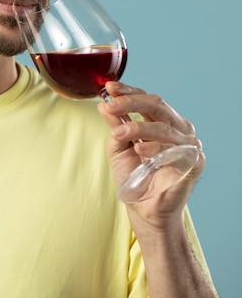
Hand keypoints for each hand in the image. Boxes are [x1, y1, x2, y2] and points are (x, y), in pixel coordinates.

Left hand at [97, 81, 204, 225]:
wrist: (144, 209)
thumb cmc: (134, 175)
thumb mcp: (118, 145)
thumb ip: (115, 124)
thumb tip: (103, 103)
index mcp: (162, 120)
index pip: (146, 99)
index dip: (128, 91)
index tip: (109, 87)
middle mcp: (178, 127)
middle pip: (157, 105)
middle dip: (132, 103)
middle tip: (112, 104)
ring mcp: (188, 144)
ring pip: (164, 126)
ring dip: (139, 128)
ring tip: (119, 133)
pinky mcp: (194, 162)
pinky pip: (176, 150)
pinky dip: (157, 148)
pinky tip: (141, 150)